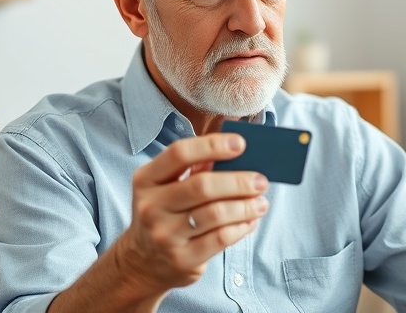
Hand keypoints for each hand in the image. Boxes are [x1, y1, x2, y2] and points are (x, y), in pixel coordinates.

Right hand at [116, 133, 269, 295]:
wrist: (143, 262)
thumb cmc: (164, 214)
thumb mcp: (166, 187)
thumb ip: (194, 169)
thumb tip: (234, 151)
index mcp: (146, 179)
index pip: (180, 154)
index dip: (212, 145)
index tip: (240, 143)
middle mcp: (151, 206)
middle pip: (203, 186)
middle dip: (238, 181)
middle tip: (260, 180)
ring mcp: (165, 235)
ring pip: (216, 213)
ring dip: (246, 206)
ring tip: (262, 202)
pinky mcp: (182, 259)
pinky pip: (221, 238)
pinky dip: (242, 227)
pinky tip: (250, 221)